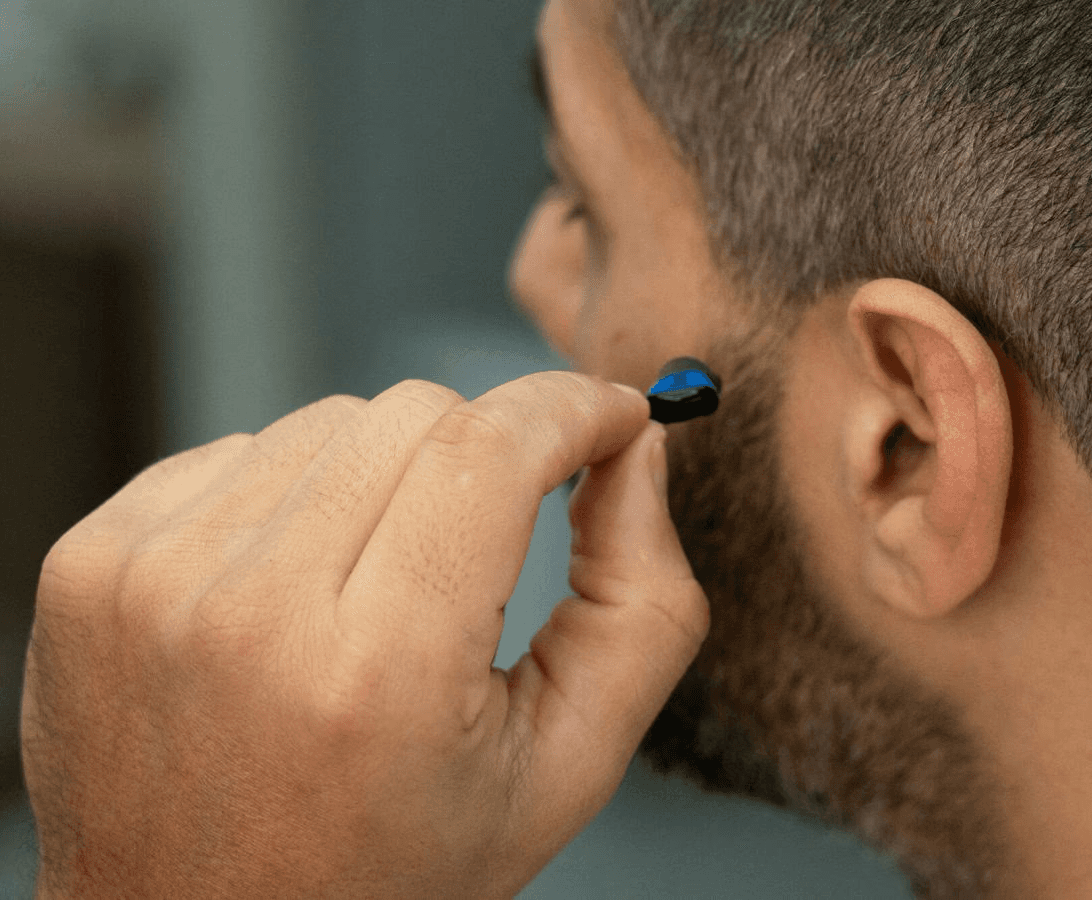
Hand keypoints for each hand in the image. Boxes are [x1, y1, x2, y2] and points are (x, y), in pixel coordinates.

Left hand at [21, 372, 708, 898]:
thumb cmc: (388, 866)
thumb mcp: (562, 767)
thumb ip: (639, 604)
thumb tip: (632, 454)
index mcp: (377, 674)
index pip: (490, 451)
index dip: (570, 409)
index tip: (607, 415)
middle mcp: (246, 613)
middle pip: (413, 413)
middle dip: (485, 449)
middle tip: (486, 540)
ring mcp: (151, 576)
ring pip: (329, 420)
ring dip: (386, 475)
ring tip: (380, 586)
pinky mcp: (97, 557)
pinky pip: (242, 451)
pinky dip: (298, 496)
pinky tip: (299, 589)